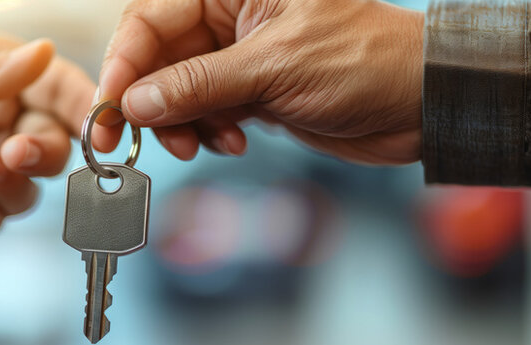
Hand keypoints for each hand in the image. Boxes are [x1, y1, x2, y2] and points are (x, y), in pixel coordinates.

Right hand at [96, 0, 422, 163]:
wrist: (420, 104)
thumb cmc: (366, 61)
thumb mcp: (275, 68)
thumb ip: (199, 85)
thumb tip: (134, 103)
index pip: (151, 17)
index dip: (123, 62)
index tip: (109, 106)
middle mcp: (229, 14)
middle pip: (156, 55)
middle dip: (146, 100)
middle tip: (128, 139)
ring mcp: (237, 54)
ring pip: (175, 89)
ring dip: (179, 122)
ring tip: (202, 144)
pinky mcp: (249, 89)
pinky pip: (203, 111)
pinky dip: (207, 131)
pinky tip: (233, 140)